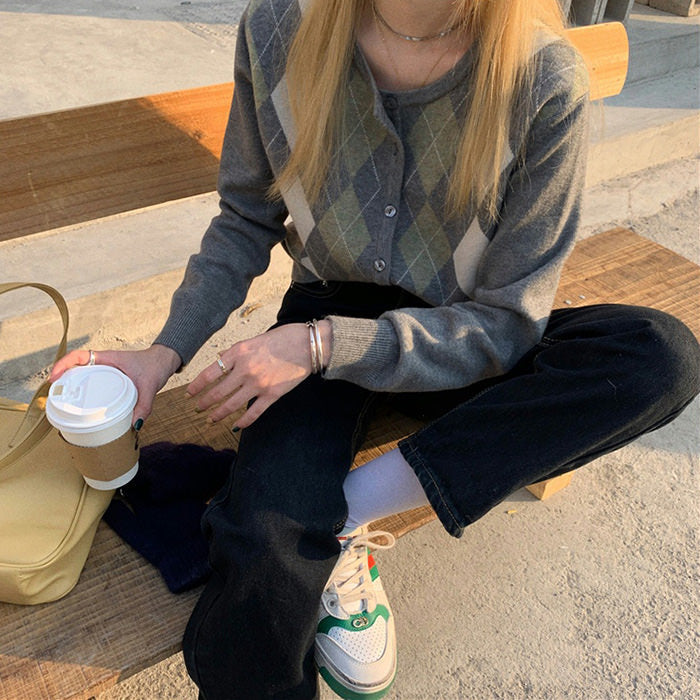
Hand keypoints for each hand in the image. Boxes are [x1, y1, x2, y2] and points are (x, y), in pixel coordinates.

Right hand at [49, 344, 181, 424]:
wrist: (163, 362)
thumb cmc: (155, 367)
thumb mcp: (150, 385)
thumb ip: (144, 405)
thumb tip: (135, 424)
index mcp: (108, 358)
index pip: (79, 356)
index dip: (63, 364)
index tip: (54, 378)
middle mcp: (103, 362)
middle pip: (74, 366)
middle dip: (61, 377)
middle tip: (53, 394)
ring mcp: (105, 370)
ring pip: (81, 374)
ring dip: (69, 383)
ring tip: (60, 399)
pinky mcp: (109, 378)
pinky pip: (91, 381)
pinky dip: (82, 389)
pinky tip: (80, 404)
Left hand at [186, 321, 331, 429]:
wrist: (308, 345)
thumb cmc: (282, 338)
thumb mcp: (254, 339)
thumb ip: (236, 352)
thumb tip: (220, 357)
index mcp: (239, 353)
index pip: (210, 372)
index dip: (197, 385)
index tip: (189, 393)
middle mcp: (245, 369)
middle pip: (218, 392)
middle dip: (204, 403)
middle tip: (197, 409)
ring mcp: (258, 384)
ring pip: (232, 405)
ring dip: (218, 414)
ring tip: (210, 420)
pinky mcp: (272, 394)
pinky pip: (253, 413)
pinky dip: (243, 422)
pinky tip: (235, 427)